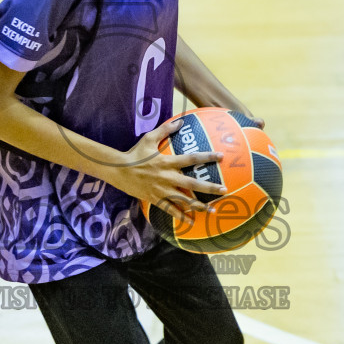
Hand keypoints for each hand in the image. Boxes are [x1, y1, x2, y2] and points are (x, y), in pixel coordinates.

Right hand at [112, 119, 227, 216]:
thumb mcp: (149, 138)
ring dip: (199, 206)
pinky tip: (191, 222)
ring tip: (212, 210)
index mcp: (168, 162)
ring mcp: (162, 190)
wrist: (119, 171)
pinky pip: (171, 210)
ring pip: (184, 200)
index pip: (192, 158)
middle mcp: (168, 177)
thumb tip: (181, 121)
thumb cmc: (135, 153)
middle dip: (210, 187)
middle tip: (224, 190)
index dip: (207, 157)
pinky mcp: (156, 199)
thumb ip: (165, 130)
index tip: (221, 156)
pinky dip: (181, 216)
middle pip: (193, 183)